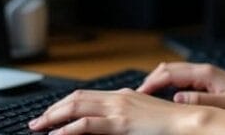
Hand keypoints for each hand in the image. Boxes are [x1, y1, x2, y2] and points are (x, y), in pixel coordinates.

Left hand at [28, 88, 195, 134]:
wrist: (187, 121)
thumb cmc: (171, 122)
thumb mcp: (145, 114)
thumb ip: (127, 114)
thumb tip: (113, 123)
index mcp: (124, 95)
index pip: (86, 95)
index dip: (64, 103)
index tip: (51, 114)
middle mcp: (118, 97)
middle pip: (76, 98)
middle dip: (53, 109)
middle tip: (37, 121)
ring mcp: (119, 109)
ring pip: (76, 107)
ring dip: (53, 117)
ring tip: (39, 127)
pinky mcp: (121, 123)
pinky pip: (87, 125)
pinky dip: (68, 130)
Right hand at [137, 62, 224, 116]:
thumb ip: (200, 101)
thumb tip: (176, 97)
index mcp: (205, 73)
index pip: (170, 74)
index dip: (151, 83)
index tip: (137, 94)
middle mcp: (203, 69)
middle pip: (169, 69)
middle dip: (150, 80)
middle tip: (134, 96)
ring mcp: (205, 73)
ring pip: (174, 72)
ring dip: (158, 80)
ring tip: (143, 95)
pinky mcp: (207, 79)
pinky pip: (182, 77)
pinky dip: (168, 82)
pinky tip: (162, 94)